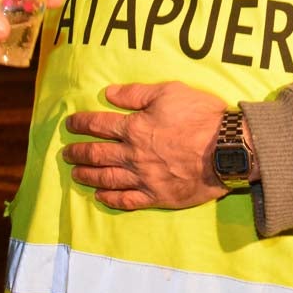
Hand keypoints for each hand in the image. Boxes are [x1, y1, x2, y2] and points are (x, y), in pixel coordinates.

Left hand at [62, 82, 228, 210]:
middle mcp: (132, 155)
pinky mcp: (157, 196)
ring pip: (107, 178)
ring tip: (75, 173)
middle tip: (66, 153)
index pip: (99, 124)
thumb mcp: (169, 92)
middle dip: (78, 152)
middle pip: (97, 154)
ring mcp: (144, 178)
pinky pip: (127, 200)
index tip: (70, 125)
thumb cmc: (200, 116)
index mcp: (134, 127)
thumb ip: (136, 94)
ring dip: (87, 175)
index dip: (81, 124)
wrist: (226, 149)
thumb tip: (108, 93)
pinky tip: (101, 196)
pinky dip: (110, 198)